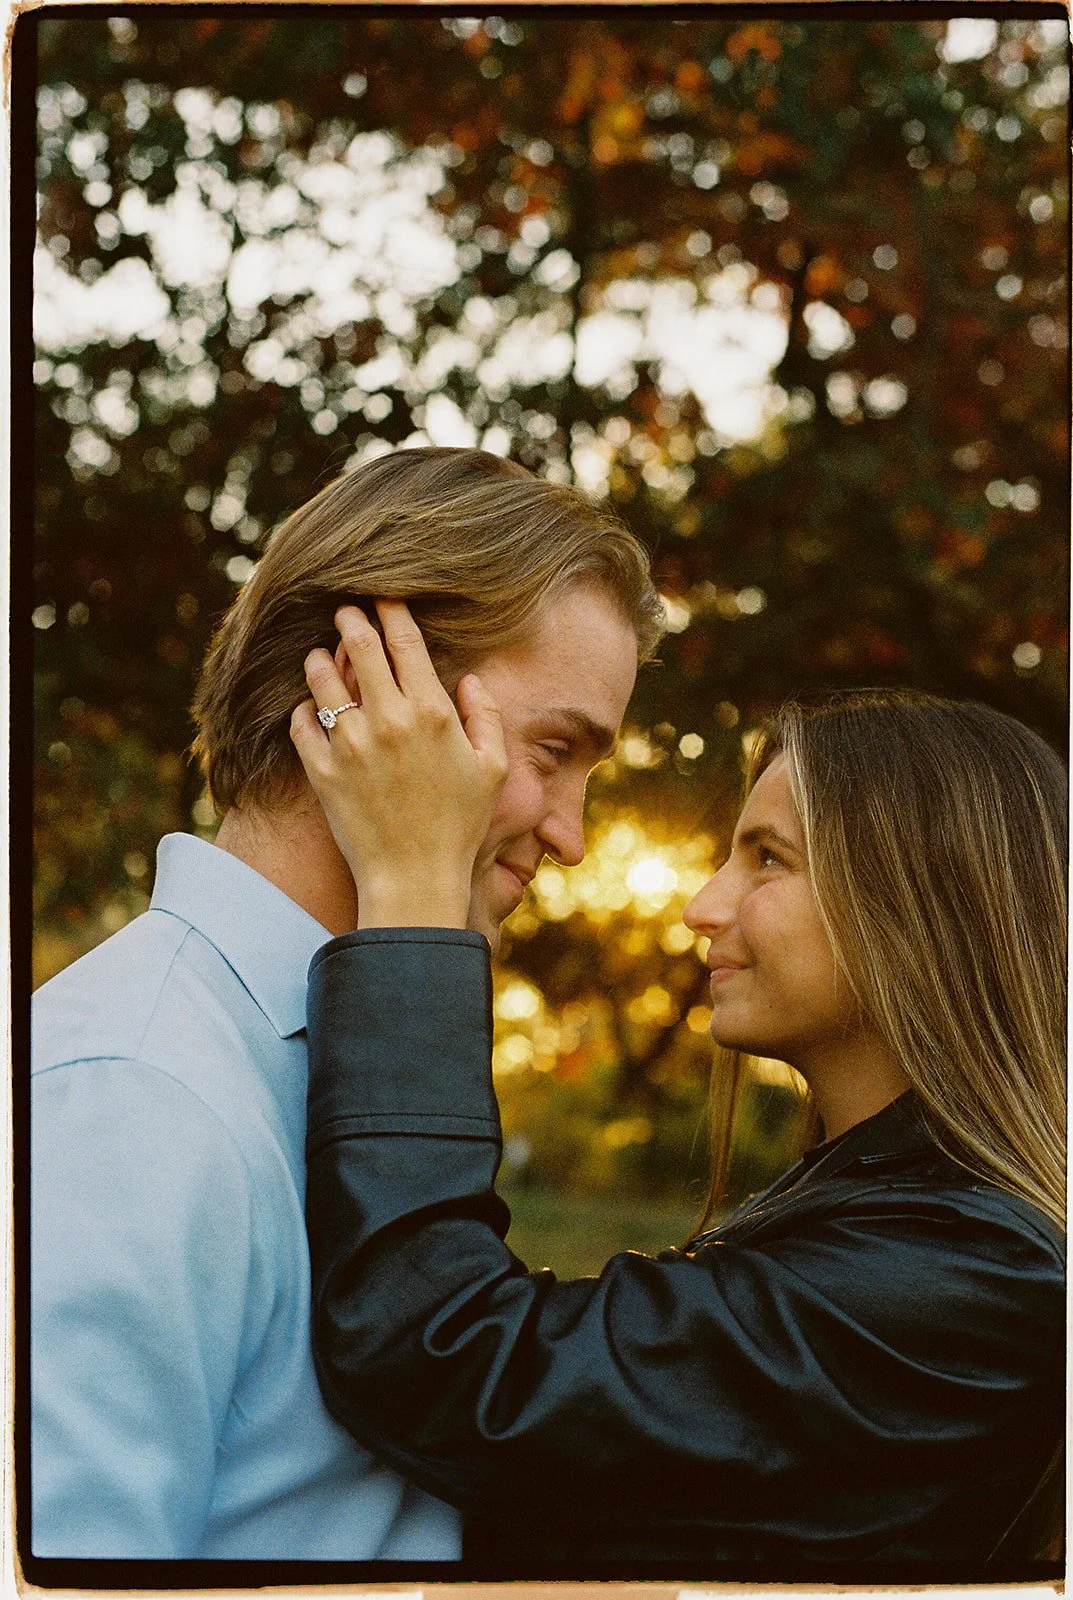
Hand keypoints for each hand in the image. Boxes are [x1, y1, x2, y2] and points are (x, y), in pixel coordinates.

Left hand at [290, 600, 507, 930]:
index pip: (405, 642)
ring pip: (322, 679)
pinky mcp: (322, 771)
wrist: (414, 878)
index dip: (392, 611)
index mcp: (432, 713)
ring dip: (320, 660)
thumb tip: (468, 680)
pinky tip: (308, 710)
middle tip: (343, 610)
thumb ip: (485, 716)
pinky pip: (301, 724)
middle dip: (350, 620)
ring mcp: (351, 745)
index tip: (383, 598)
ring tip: (320, 656)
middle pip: (360, 646)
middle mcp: (389, 720)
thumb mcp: (491, 769)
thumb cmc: (459, 825)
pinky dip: (303, 712)